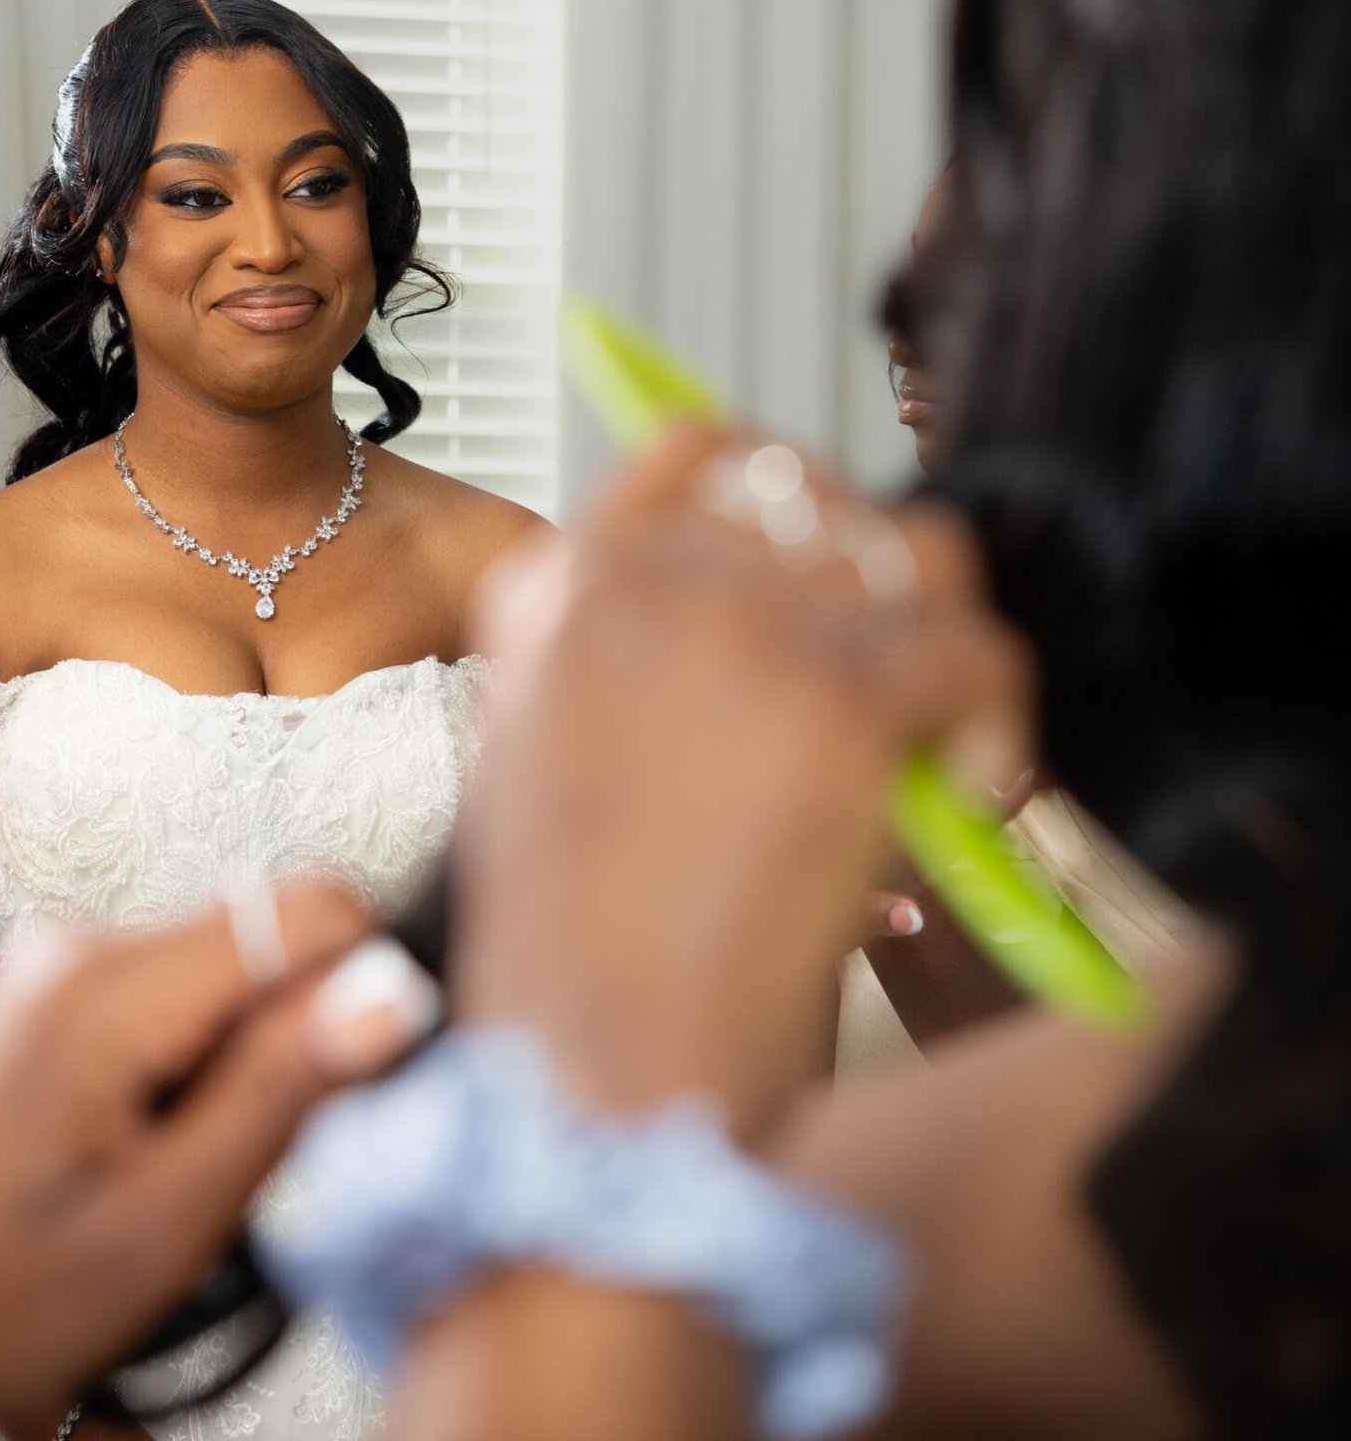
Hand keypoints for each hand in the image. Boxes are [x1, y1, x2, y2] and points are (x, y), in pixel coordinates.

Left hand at [0, 887, 437, 1440]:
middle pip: (272, 941)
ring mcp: (68, 967)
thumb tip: (391, 993)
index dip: (362, 991)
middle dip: (295, 1046)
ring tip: (186, 1172)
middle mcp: (84, 946)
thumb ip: (279, 1095)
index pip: (310, 908)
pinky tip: (150, 1155)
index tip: (351, 1090)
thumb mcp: (157, 1224)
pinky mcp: (64, 997)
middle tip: (245, 1161)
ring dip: (244, 1071)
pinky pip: (182, 1001)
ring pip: (233, 977)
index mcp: (108, 985)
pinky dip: (197, 1076)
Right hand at [455, 427, 1030, 1142]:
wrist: (595, 1078)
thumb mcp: (530, 759)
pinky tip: (974, 782)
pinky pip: (976, 649)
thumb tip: (701, 609)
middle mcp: (657, 579)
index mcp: (564, 589)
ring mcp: (754, 630)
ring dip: (942, 618)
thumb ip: (594, 655)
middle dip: (865, 566)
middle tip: (887, 657)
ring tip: (941, 712)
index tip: (816, 543)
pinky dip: (999, 713)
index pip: (693, 451)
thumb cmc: (566, 954)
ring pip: (915, 547)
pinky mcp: (849, 705)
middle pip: (815, 490)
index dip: (773, 487)